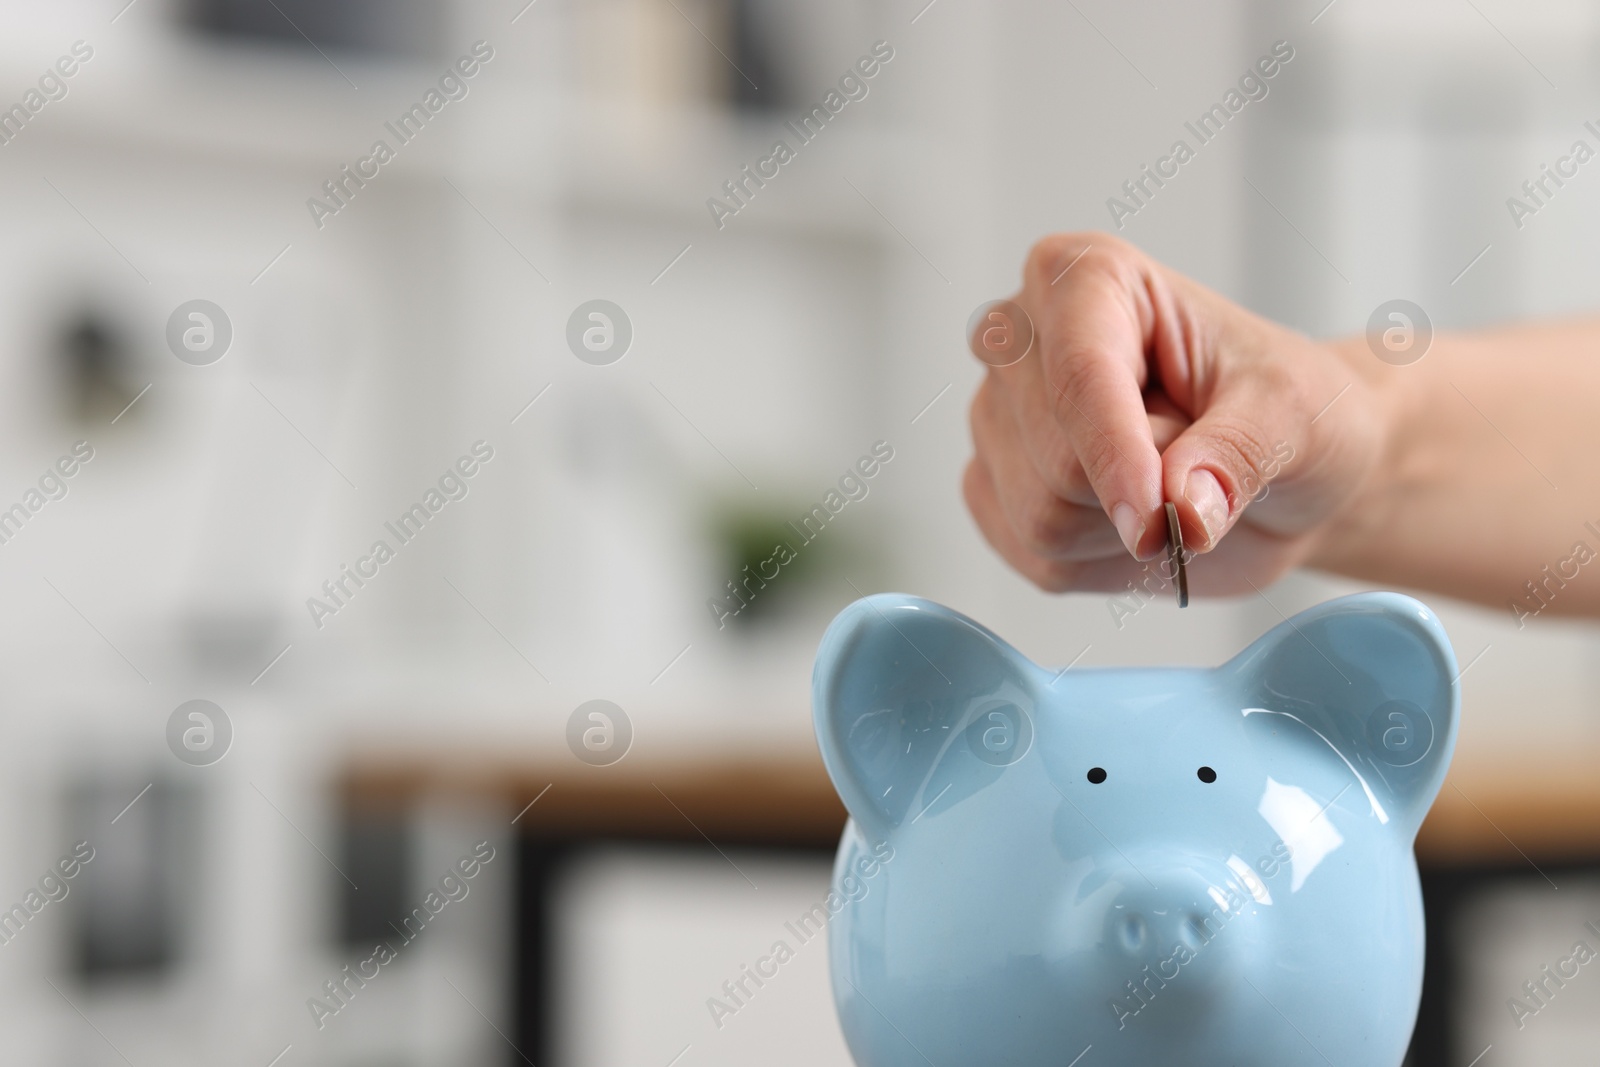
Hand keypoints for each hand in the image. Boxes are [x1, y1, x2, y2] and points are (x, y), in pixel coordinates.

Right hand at [963, 233, 1390, 595]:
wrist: (1284, 471)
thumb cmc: (1288, 410)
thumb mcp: (1296, 411)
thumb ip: (1241, 450)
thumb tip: (1181, 506)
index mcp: (1086, 279)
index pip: (1078, 376)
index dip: (1117, 455)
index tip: (1159, 520)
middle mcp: (1022, 340)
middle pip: (1057, 461)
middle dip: (1142, 491)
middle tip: (1199, 462)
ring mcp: (996, 417)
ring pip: (1040, 518)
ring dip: (1125, 530)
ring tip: (1166, 482)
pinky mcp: (990, 488)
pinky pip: (1032, 557)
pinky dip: (1098, 561)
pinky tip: (1130, 520)